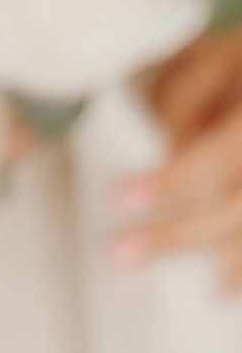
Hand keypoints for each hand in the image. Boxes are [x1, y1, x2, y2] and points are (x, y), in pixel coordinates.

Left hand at [117, 30, 241, 289]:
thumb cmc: (240, 64)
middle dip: (179, 235)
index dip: (172, 180)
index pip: (217, 156)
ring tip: (153, 280)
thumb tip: (165, 152)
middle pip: (235, 208)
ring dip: (210, 263)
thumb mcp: (210, 62)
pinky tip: (221, 290)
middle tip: (122, 254)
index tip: (121, 198)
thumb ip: (185, 103)